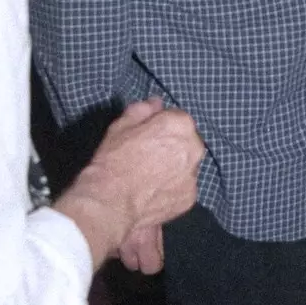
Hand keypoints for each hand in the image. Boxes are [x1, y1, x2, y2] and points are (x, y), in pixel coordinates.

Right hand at [57, 98, 203, 268]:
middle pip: (186, 142)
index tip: (145, 136)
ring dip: (174, 167)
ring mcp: (193, 175)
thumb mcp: (121, 126)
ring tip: (149, 176)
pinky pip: (183, 187)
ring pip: (186, 165)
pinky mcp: (190, 198)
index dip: (160, 126)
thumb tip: (155, 102)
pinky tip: (153, 192)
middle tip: (147, 156)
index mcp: (181, 125)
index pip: (176, 118)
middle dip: (171, 146)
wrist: (110, 202)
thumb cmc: (114, 159)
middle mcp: (194, 148)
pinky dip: (172, 188)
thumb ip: (143, 109)